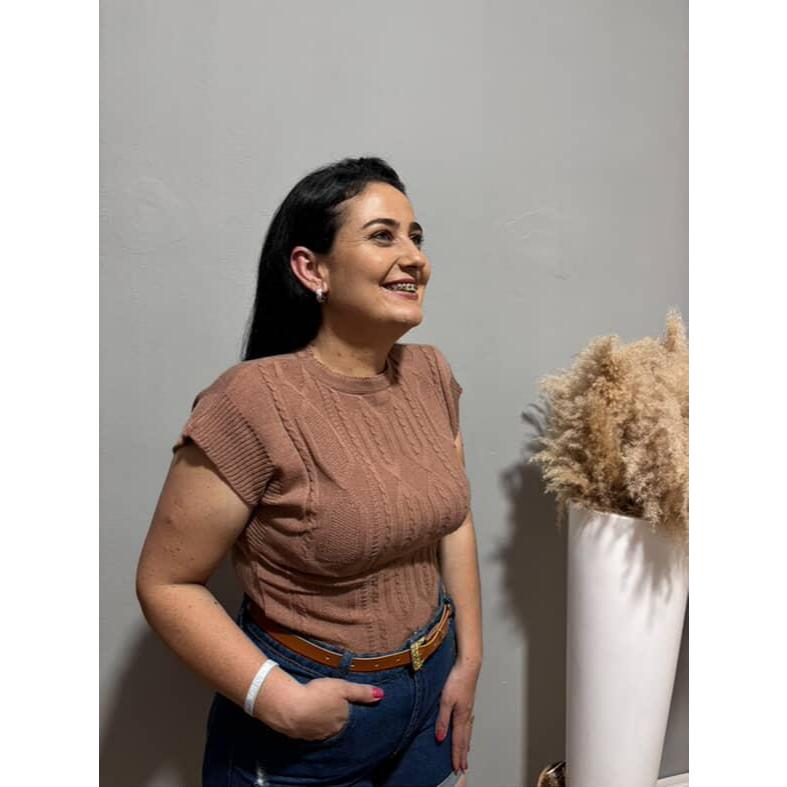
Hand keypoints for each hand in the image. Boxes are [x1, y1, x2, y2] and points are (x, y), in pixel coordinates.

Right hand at [257, 671, 383, 740]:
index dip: (343, 708)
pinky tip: (300, 713)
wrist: (290, 707)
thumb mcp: (343, 688)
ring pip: (318, 727)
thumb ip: (361, 692)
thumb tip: (381, 695)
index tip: (339, 701)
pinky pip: (304, 728)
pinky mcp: (297, 734)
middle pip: (333, 723)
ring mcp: (312, 735)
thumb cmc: (319, 694)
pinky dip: (304, 722)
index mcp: (341, 721)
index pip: (346, 716)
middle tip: (325, 703)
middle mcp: (328, 732)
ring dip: (316, 719)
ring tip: (313, 708)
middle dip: (331, 715)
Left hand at [434, 658, 479, 773]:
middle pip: (465, 739)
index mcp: (461, 717)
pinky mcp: (468, 702)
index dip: (457, 756)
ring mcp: (469, 709)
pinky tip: (467, 730)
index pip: (458, 741)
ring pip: (468, 732)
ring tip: (466, 754)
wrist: (468, 665)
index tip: (457, 768)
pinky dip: (468, 732)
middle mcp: (467, 715)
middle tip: (463, 768)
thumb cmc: (457, 680)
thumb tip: (441, 738)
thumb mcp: (445, 700)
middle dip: (463, 755)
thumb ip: (442, 719)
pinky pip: (468, 723)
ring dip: (466, 745)